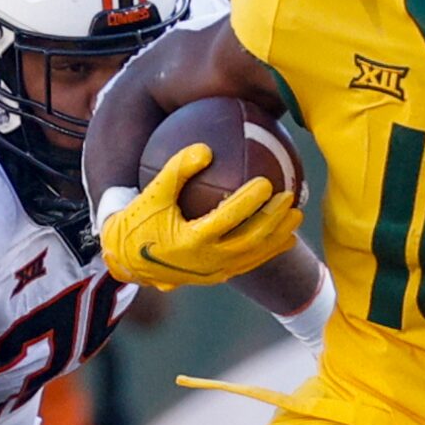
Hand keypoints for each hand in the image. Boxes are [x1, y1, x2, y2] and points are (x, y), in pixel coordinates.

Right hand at [99, 143, 302, 289]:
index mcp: (190, 241)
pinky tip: (285, 238)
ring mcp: (213, 272)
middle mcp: (206, 261)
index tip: (266, 183)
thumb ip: (176, 170)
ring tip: (297, 216)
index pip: (226, 220)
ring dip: (277, 237)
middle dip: (272, 220)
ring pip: (253, 256)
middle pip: (249, 240)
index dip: (248, 202)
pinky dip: (268, 251)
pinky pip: (248, 264)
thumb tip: (205, 147)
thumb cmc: (138, 221)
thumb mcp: (151, 194)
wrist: (128, 261)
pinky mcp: (216, 276)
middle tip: (290, 197)